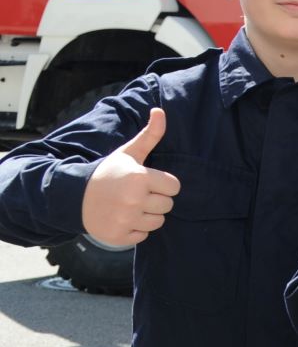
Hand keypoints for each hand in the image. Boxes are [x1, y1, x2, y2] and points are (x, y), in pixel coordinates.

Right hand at [79, 108, 179, 245]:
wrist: (74, 196)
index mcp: (140, 178)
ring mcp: (125, 220)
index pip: (174, 187)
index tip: (148, 181)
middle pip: (168, 205)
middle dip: (156, 199)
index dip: (163, 184)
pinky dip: (134, 229)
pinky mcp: (118, 236)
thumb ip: (150, 135)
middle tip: (137, 194)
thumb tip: (160, 110)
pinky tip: (121, 218)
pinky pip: (143, 236)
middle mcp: (134, 200)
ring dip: (147, 215)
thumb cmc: (108, 173)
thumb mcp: (128, 153)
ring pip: (158, 222)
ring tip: (129, 205)